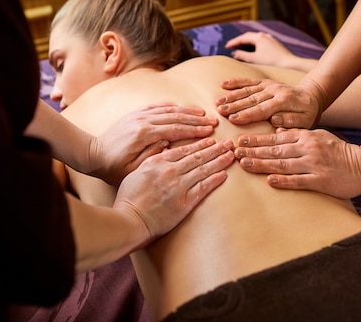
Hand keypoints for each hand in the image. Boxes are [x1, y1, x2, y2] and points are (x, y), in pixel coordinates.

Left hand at [91, 103, 219, 185]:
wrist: (92, 154)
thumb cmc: (113, 168)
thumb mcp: (133, 169)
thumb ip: (152, 156)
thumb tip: (169, 143)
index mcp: (144, 135)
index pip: (175, 130)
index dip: (194, 130)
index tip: (209, 132)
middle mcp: (142, 121)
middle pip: (175, 117)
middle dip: (196, 119)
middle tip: (212, 122)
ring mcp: (138, 115)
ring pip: (168, 110)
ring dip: (187, 111)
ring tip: (203, 114)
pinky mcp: (134, 114)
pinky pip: (156, 106)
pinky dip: (171, 106)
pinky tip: (182, 108)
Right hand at [114, 137, 234, 242]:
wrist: (129, 220)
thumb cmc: (129, 198)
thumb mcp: (136, 171)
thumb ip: (152, 159)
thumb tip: (164, 148)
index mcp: (158, 162)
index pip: (184, 149)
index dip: (200, 144)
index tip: (211, 139)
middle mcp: (170, 171)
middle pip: (198, 157)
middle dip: (215, 149)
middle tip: (228, 143)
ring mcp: (178, 186)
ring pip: (203, 170)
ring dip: (219, 161)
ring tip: (230, 155)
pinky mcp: (184, 203)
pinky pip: (203, 188)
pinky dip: (214, 180)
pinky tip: (224, 174)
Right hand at [215, 79, 320, 127]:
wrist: (312, 95)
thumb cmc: (307, 113)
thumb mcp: (306, 121)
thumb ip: (292, 122)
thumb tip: (275, 120)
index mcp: (284, 101)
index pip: (263, 109)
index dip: (247, 114)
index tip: (233, 119)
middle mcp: (275, 90)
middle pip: (251, 99)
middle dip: (234, 105)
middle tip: (219, 111)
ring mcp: (269, 84)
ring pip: (247, 90)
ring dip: (231, 95)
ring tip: (217, 102)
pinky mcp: (264, 81)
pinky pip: (248, 81)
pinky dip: (236, 82)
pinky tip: (223, 84)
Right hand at [225, 32, 298, 67]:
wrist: (289, 64)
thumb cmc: (272, 62)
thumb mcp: (254, 59)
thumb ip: (242, 55)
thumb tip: (234, 53)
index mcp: (259, 37)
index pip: (243, 37)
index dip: (233, 42)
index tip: (226, 46)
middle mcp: (265, 36)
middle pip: (249, 36)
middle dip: (240, 41)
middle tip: (232, 46)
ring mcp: (271, 40)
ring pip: (256, 39)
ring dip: (248, 43)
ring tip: (241, 48)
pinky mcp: (275, 45)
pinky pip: (261, 43)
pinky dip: (255, 45)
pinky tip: (254, 51)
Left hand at [234, 128, 360, 198]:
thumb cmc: (338, 151)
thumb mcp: (318, 136)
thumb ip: (298, 135)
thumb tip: (277, 131)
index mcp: (305, 136)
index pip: (275, 137)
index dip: (255, 139)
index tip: (238, 140)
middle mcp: (307, 148)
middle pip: (274, 150)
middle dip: (252, 150)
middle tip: (233, 151)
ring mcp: (313, 165)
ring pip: (282, 164)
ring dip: (262, 164)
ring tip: (244, 164)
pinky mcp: (320, 181)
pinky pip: (298, 181)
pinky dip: (284, 180)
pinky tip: (269, 181)